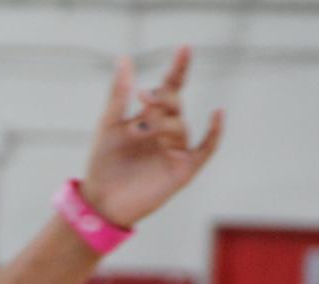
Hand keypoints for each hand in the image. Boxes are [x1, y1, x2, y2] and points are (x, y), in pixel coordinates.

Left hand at [80, 47, 222, 228]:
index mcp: (151, 116)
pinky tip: (217, 114)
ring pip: (180, 125)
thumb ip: (118, 94)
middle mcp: (167, 130)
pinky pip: (207, 148)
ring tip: (140, 128)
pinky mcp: (184, 168)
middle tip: (143, 98)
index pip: (171, 87)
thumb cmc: (103, 164)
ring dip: (161, 123)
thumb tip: (124, 59)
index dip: (179, 68)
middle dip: (161, 99)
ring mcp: (177, 148)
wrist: (101, 201)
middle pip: (174, 104)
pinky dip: (214, 132)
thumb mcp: (108, 125)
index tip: (185, 48)